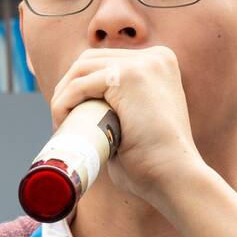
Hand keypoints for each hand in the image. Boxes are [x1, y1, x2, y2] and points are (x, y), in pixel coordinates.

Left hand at [49, 46, 204, 210]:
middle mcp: (155, 57)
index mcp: (159, 65)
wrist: (176, 178)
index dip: (80, 86)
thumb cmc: (154, 165)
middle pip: (91, 60)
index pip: (105, 63)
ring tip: (61, 124)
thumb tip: (87, 120)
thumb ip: (119, 113)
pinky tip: (62, 121)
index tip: (70, 116)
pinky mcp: (130, 75)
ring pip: (82, 69)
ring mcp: (144, 63)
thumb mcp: (137, 126)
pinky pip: (81, 84)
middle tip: (61, 120)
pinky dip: (64, 103)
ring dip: (63, 96)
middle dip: (68, 88)